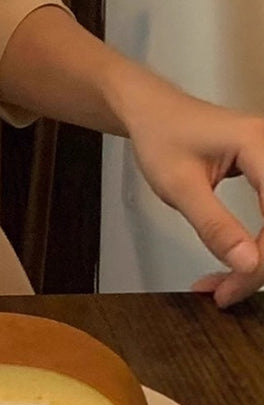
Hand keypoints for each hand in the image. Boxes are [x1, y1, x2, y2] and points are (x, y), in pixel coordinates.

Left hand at [125, 87, 263, 307]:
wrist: (151, 112)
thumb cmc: (160, 136)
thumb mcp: (179, 186)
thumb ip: (214, 225)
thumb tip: (248, 265)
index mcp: (259, 146)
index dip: (263, 258)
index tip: (232, 288)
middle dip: (260, 266)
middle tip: (224, 293)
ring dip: (258, 261)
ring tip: (222, 286)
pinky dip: (257, 247)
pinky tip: (234, 267)